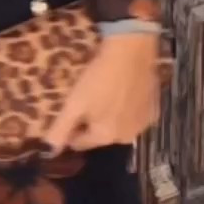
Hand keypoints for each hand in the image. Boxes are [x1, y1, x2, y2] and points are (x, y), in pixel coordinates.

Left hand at [45, 33, 168, 154]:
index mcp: (104, 137)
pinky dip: (128, 109)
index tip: (68, 112)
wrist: (133, 52)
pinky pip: (134, 117)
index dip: (70, 130)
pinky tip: (124, 92)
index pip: (79, 143)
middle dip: (92, 123)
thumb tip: (49, 152)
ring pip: (118, 126)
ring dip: (110, 116)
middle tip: (87, 99)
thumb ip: (60, 130)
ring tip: (106, 94)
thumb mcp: (74, 103)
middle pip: (100, 135)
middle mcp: (125, 137)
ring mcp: (142, 125)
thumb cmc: (99, 78)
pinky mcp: (154, 111)